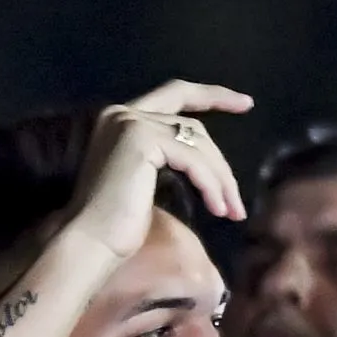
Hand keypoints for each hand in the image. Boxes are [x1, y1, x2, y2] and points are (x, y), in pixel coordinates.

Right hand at [58, 80, 253, 260]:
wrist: (90, 241)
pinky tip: (217, 209)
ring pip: (197, 143)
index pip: (174, 94)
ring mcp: (130, 123)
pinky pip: (192, 159)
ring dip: (220, 180)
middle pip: (191, 124)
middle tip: (239, 200)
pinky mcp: (141, 139)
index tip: (246, 103)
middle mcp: (122, 112)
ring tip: (232, 212)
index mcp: (119, 118)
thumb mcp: (146, 179)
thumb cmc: (115, 222)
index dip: (211, 95)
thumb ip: (167, 156)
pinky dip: (210, 184)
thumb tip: (210, 161)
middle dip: (221, 162)